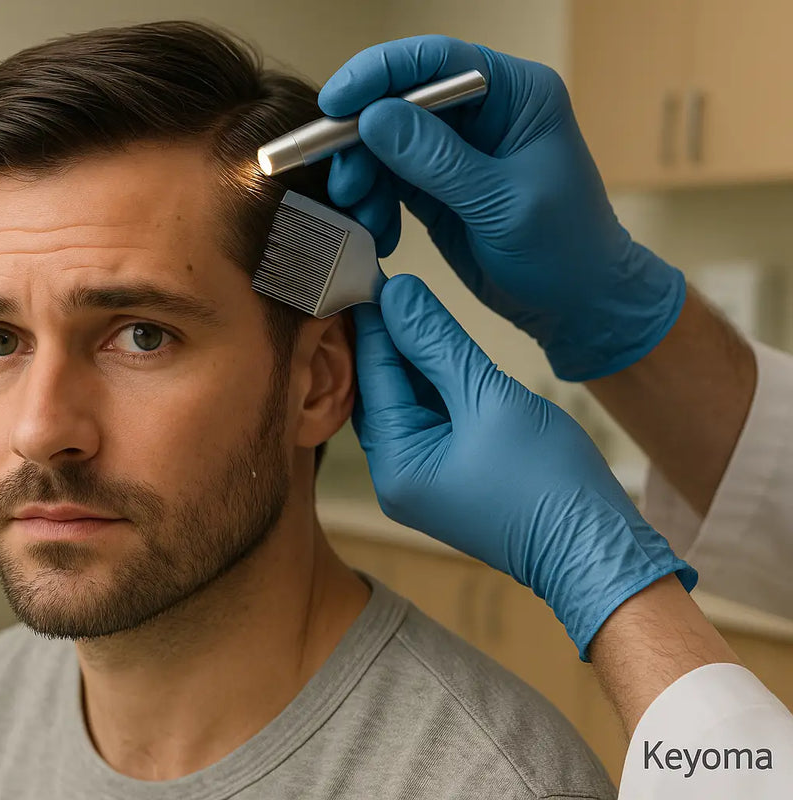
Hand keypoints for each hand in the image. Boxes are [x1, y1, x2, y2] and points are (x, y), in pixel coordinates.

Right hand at [321, 35, 685, 381]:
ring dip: (364, 180)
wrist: (578, 305)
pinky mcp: (437, 186)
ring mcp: (457, 149)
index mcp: (516, 94)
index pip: (436, 61)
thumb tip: (373, 117)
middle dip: (361, 142)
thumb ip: (437, 160)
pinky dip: (374, 205)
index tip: (334, 105)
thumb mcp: (501, 204)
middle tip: (344, 187)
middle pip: (399, 100)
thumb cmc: (564, 250)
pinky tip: (381, 236)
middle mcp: (483, 111)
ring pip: (384, 143)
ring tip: (367, 223)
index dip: (379, 74)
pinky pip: (388, 181)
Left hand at [352, 273, 695, 657]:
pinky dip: (435, 386)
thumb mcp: (489, 397)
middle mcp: (395, 478)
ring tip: (415, 306)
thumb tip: (398, 295)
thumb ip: (438, 343)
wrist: (596, 549)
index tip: (371, 275)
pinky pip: (430, 421)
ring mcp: (422, 481)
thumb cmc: (548, 482)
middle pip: (382, 392)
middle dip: (389, 339)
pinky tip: (440, 348)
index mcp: (394, 466)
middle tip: (390, 283)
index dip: (374, 323)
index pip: (374, 377)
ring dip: (414, 360)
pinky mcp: (448, 478)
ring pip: (407, 404)